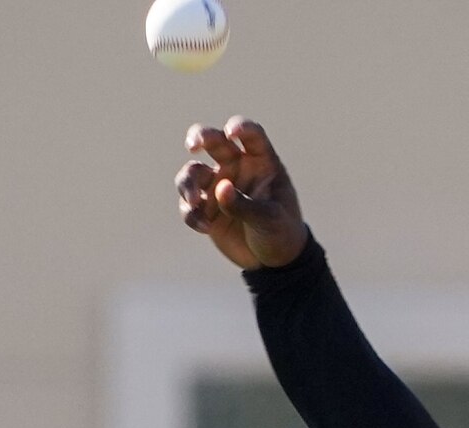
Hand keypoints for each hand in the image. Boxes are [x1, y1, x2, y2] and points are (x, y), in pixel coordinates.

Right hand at [175, 116, 308, 269]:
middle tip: (192, 145)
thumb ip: (245, 204)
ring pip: (192, 172)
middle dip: (200, 137)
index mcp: (261, 162)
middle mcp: (237, 167)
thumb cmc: (281, 232)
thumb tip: (220, 189)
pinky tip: (205, 228)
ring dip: (188, 184)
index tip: (231, 132)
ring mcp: (218, 185)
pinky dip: (191, 214)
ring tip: (194, 202)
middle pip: (213, 141)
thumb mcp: (269, 219)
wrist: (273, 260)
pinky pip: (188, 205)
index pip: (251, 135)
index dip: (240, 127)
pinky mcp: (205, 208)